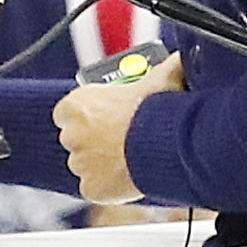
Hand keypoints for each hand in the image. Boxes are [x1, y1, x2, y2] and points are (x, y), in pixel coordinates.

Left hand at [57, 53, 175, 200]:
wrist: (168, 143)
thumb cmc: (161, 108)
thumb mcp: (162, 78)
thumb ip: (161, 69)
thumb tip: (179, 59)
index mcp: (77, 104)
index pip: (68, 112)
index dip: (88, 115)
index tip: (105, 116)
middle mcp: (72, 134)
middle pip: (77, 138)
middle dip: (95, 139)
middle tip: (122, 138)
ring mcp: (80, 163)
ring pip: (86, 164)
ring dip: (102, 163)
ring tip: (131, 157)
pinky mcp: (91, 187)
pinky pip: (95, 187)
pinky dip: (109, 185)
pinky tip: (128, 176)